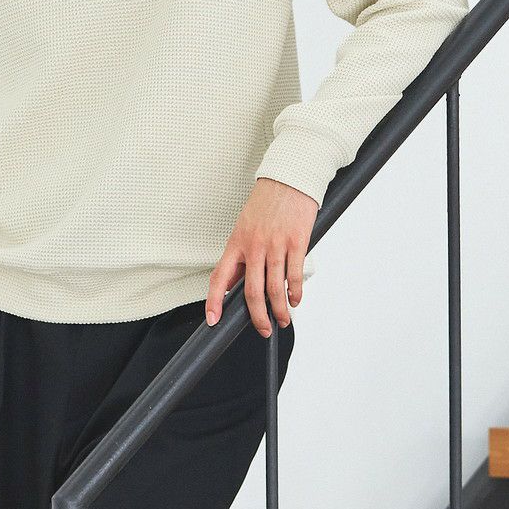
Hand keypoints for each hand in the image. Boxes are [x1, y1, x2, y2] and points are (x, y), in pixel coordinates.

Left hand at [205, 177, 317, 336]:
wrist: (288, 179)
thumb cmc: (266, 203)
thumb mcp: (244, 226)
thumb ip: (242, 254)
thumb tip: (237, 282)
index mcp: (237, 242)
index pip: (220, 277)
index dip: (214, 301)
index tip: (213, 320)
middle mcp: (254, 246)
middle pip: (252, 291)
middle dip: (257, 317)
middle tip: (263, 329)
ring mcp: (275, 245)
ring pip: (275, 288)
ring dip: (279, 310)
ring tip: (283, 319)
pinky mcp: (296, 242)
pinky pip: (294, 275)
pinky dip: (295, 293)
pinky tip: (295, 299)